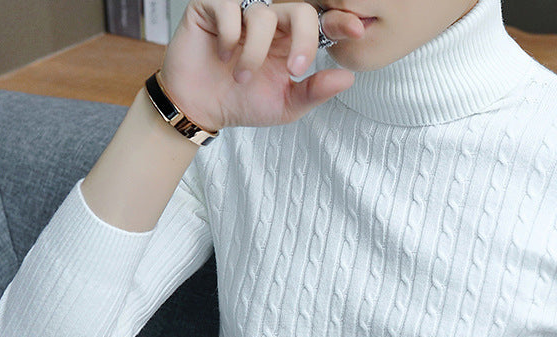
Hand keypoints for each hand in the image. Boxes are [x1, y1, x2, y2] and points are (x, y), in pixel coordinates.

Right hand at [158, 0, 365, 131]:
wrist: (200, 108)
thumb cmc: (241, 104)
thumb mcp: (285, 105)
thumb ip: (315, 91)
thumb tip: (348, 78)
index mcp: (289, 42)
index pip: (319, 23)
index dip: (338, 21)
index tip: (356, 29)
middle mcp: (269, 23)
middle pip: (301, 10)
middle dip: (304, 40)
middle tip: (295, 69)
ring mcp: (241, 12)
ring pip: (263, 15)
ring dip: (256, 54)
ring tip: (242, 78)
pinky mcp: (212, 7)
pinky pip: (229, 8)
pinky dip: (229, 36)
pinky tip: (222, 54)